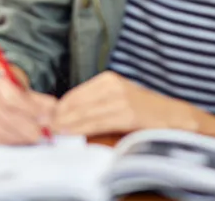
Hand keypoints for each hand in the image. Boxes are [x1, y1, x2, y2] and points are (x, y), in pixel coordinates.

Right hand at [0, 76, 57, 144]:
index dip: (31, 109)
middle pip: (7, 116)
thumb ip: (41, 101)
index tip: (47, 117)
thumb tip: (54, 110)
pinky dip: (12, 142)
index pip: (13, 98)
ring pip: (1, 130)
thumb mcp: (28, 94)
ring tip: (36, 138)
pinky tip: (24, 142)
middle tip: (42, 133)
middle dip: (27, 126)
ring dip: (21, 137)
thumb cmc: (15, 97)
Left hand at [50, 71, 198, 135]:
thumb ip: (93, 106)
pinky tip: (70, 133)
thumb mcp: (116, 101)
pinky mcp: (127, 113)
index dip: (57, 108)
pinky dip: (80, 128)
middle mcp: (112, 85)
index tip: (44, 119)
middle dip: (57, 117)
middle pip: (75, 103)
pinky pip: (97, 122)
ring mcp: (120, 98)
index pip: (73, 95)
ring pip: (83, 113)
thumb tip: (63, 117)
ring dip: (65, 124)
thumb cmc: (142, 112)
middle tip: (42, 127)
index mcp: (108, 79)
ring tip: (52, 132)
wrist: (173, 116)